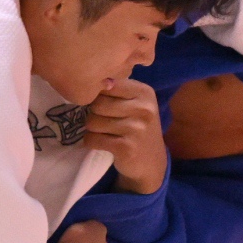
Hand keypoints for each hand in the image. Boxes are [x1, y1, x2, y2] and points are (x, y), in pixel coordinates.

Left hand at [84, 79, 166, 194]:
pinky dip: (91, 142)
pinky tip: (102, 143)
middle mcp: (143, 108)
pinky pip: (93, 139)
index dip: (99, 95)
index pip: (108, 84)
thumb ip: (118, 90)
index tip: (105, 105)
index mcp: (145, 92)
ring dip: (92, 129)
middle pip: (97, 104)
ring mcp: (136, 129)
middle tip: (103, 122)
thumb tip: (91, 80)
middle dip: (94, 114)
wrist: (151, 163)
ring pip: (92, 122)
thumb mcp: (137, 104)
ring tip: (104, 133)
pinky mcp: (126, 148)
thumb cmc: (138, 129)